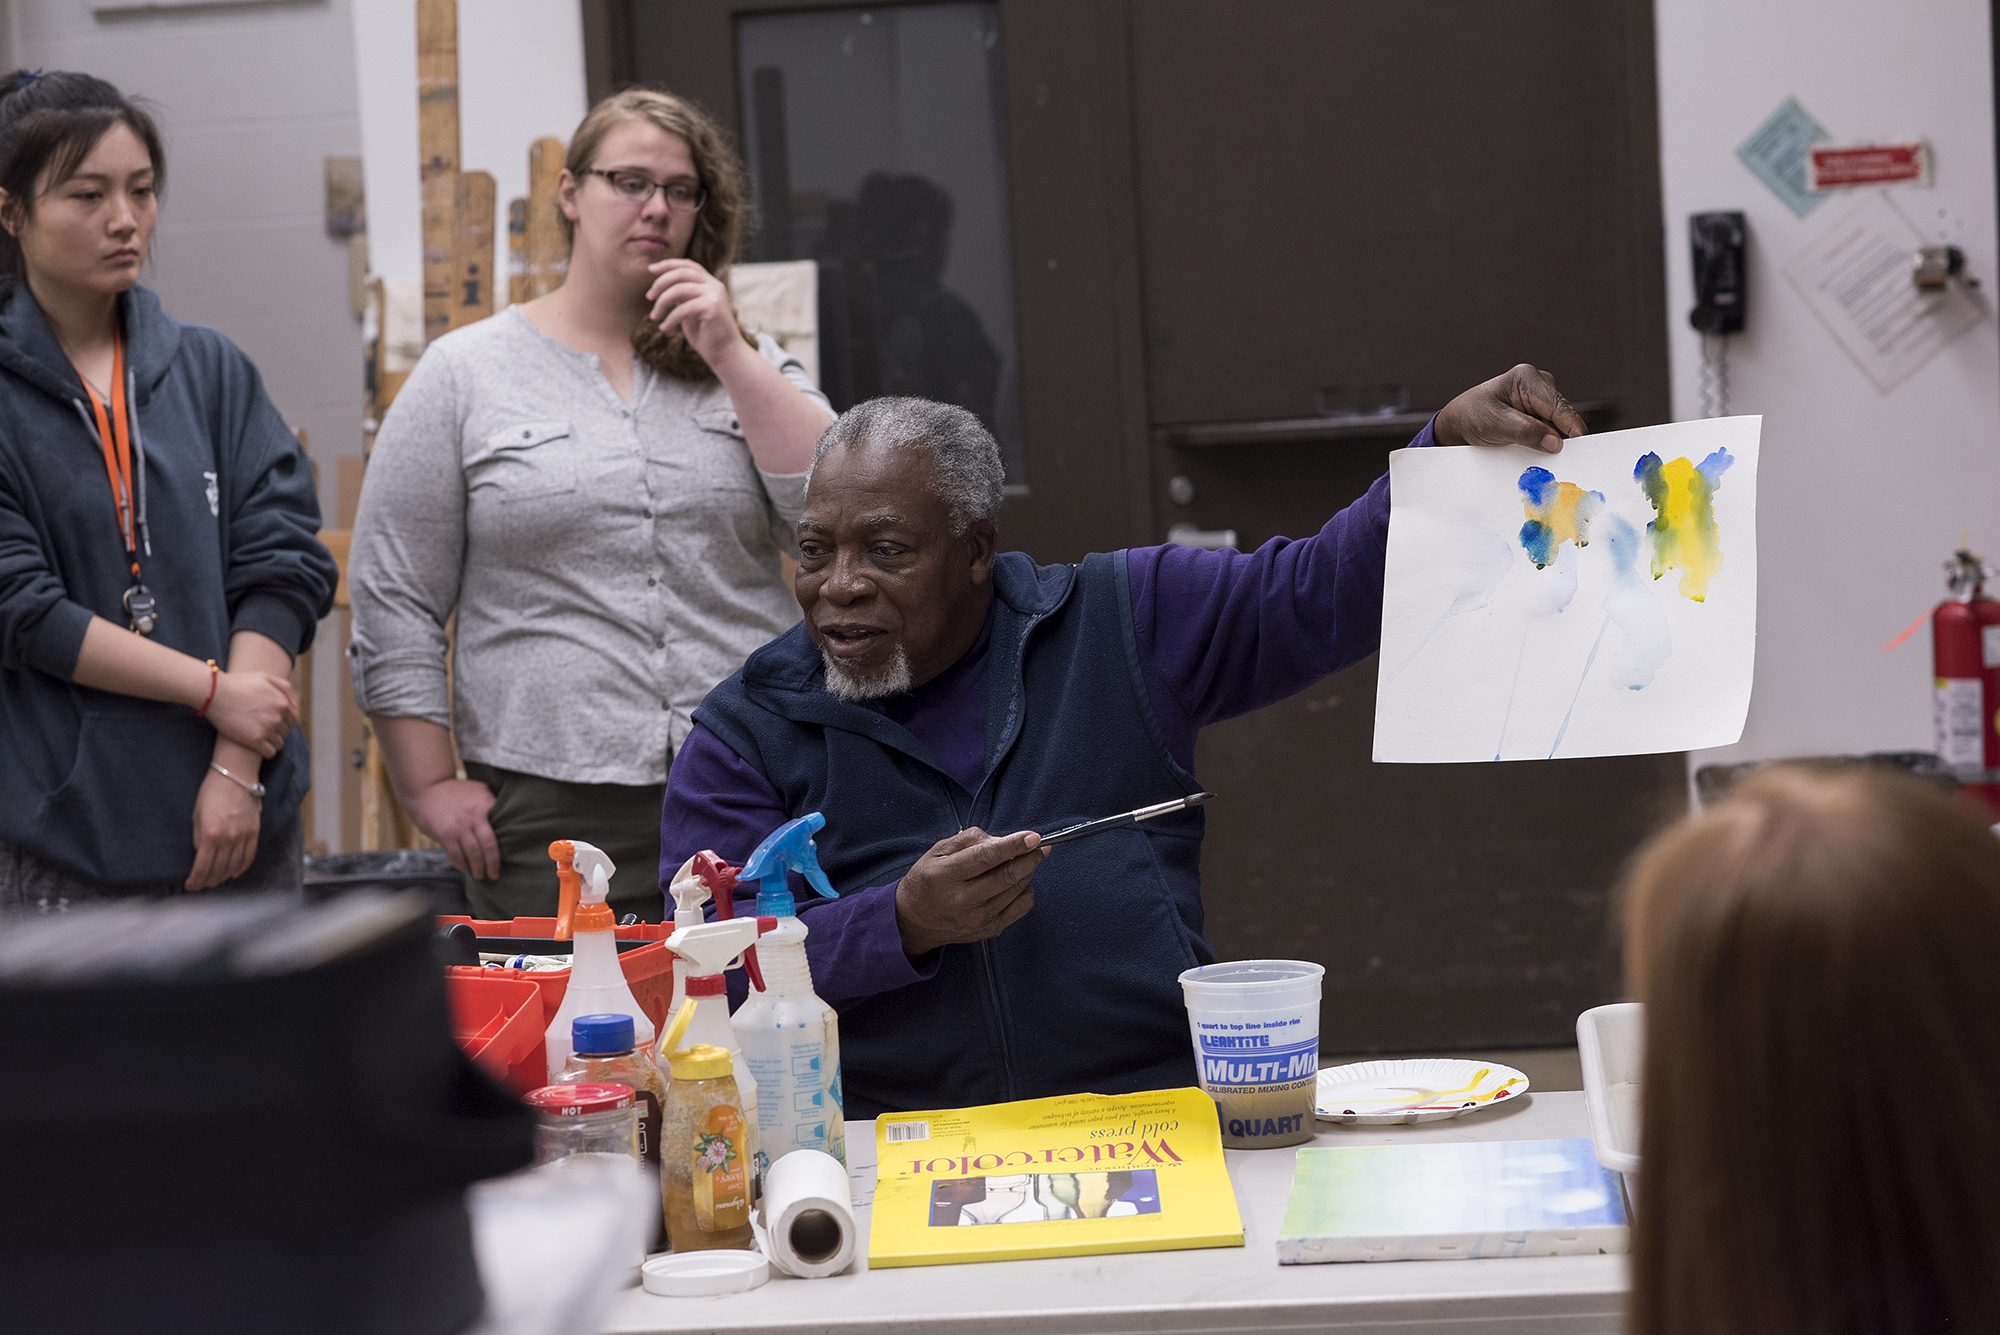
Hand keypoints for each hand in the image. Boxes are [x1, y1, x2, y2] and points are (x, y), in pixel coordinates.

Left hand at [187, 768, 260, 889]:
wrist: (235, 776)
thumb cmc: (211, 792)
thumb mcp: (197, 815)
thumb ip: (198, 837)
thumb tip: (201, 854)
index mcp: (210, 834)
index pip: (203, 867)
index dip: (196, 880)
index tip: (190, 885)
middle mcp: (228, 838)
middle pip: (218, 869)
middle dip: (208, 881)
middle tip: (202, 885)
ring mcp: (244, 836)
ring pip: (234, 866)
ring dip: (224, 877)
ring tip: (216, 880)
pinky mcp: (255, 832)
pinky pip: (249, 856)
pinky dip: (241, 867)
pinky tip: (234, 872)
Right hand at [205, 670, 297, 757]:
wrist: (215, 693)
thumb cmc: (237, 683)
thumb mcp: (265, 677)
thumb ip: (283, 687)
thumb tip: (294, 703)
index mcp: (283, 703)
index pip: (294, 720)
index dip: (285, 721)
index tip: (275, 722)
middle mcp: (278, 717)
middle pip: (286, 732)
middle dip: (278, 731)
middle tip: (265, 729)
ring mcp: (267, 729)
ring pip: (279, 743)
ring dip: (272, 742)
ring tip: (262, 738)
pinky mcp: (254, 741)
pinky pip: (270, 753)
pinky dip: (267, 751)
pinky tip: (259, 747)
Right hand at [405, 777, 500, 880]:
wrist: (426, 789)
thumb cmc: (455, 793)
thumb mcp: (477, 791)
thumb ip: (489, 805)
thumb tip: (504, 825)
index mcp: (486, 802)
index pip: (503, 826)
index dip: (507, 843)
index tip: (510, 855)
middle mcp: (475, 814)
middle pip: (489, 845)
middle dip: (493, 864)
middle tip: (495, 875)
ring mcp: (459, 826)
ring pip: (474, 853)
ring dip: (478, 868)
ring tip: (481, 875)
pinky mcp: (445, 834)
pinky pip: (456, 855)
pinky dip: (462, 864)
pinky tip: (465, 867)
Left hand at [646, 258, 745, 370]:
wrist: (725, 354)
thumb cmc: (706, 334)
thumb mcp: (690, 310)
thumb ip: (682, 296)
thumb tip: (661, 286)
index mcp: (710, 283)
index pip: (687, 265)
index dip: (668, 264)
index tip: (650, 269)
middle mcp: (714, 285)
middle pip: (681, 273)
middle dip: (660, 283)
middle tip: (649, 297)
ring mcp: (714, 295)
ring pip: (678, 289)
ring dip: (661, 302)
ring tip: (654, 316)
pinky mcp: (712, 307)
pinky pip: (682, 309)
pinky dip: (670, 319)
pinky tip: (664, 328)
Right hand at [894, 828, 1048, 956]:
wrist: (914, 921)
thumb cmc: (926, 882)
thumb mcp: (937, 852)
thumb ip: (969, 840)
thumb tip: (1001, 839)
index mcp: (947, 876)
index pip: (986, 857)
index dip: (1013, 845)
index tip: (1033, 837)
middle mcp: (963, 900)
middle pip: (1007, 875)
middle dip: (1030, 857)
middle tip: (1039, 846)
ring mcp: (978, 918)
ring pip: (1017, 890)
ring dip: (1028, 871)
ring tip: (1026, 860)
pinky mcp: (989, 930)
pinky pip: (1021, 907)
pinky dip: (1026, 891)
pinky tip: (1018, 882)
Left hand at [1434, 364, 1588, 453]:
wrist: (1460, 424)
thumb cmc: (1471, 415)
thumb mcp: (1496, 424)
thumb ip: (1525, 432)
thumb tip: (1553, 441)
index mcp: (1527, 378)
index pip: (1557, 403)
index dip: (1570, 423)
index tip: (1578, 439)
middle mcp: (1538, 386)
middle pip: (1561, 415)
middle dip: (1557, 435)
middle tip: (1554, 455)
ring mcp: (1540, 401)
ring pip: (1556, 425)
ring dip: (1549, 440)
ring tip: (1529, 449)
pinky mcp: (1539, 415)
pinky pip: (1549, 431)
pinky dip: (1543, 442)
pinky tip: (1530, 448)